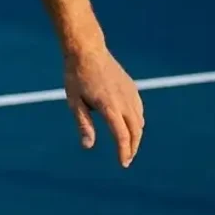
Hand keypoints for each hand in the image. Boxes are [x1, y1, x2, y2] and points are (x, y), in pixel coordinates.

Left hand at [63, 49, 144, 166]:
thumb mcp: (74, 102)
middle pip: (136, 131)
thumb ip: (83, 124)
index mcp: (109, 106)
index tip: (123, 163)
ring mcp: (130, 93)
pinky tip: (130, 128)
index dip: (124, 151)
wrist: (87, 51)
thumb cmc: (76, 77)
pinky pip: (139, 110)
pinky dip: (137, 123)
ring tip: (128, 146)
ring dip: (136, 136)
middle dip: (133, 148)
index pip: (122, 135)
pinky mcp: (132, 88)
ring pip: (140, 121)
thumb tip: (88, 146)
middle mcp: (124, 101)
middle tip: (126, 159)